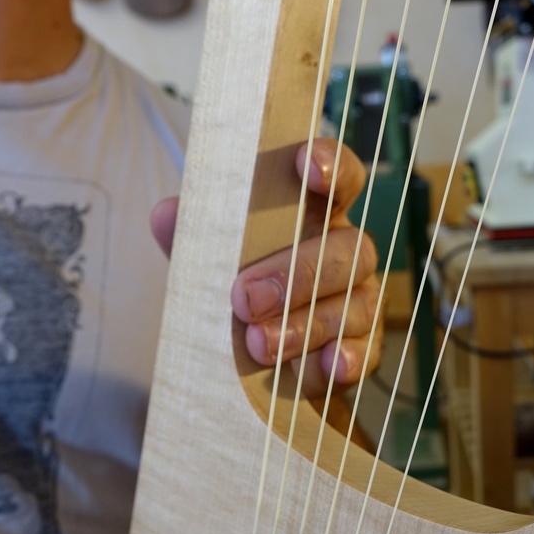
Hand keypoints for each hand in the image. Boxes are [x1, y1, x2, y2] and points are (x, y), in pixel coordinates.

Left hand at [150, 138, 382, 393]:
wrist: (251, 354)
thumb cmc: (238, 288)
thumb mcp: (210, 261)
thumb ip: (195, 238)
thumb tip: (167, 214)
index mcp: (316, 216)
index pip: (341, 178)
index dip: (331, 164)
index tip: (307, 166)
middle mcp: (348, 253)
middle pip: (350, 250)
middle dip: (299, 274)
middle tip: (245, 299)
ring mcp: (361, 301)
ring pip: (358, 305)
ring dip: (308, 326)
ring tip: (258, 346)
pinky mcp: (363, 348)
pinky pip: (366, 353)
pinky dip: (343, 362)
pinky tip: (322, 369)